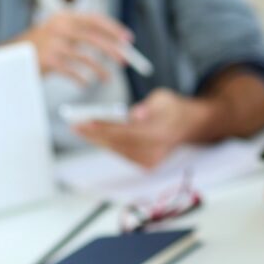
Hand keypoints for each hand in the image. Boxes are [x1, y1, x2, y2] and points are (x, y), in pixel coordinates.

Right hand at [11, 12, 131, 84]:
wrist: (11, 57)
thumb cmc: (42, 46)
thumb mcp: (59, 32)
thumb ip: (81, 33)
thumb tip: (114, 43)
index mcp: (65, 17)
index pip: (95, 19)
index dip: (114, 29)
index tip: (129, 39)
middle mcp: (59, 27)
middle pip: (94, 38)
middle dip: (112, 50)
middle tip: (124, 61)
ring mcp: (53, 43)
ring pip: (85, 57)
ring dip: (100, 69)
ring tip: (107, 79)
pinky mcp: (48, 60)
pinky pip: (72, 71)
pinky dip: (81, 79)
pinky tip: (85, 84)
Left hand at [74, 88, 210, 168]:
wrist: (188, 125)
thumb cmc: (172, 108)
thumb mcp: (163, 98)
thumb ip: (149, 106)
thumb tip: (135, 115)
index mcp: (161, 132)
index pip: (126, 131)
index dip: (104, 128)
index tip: (85, 123)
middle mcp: (156, 150)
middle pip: (118, 143)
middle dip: (94, 134)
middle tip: (74, 124)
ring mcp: (151, 161)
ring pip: (117, 150)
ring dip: (98, 140)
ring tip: (81, 128)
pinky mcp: (147, 165)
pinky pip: (122, 154)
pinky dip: (109, 144)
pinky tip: (96, 136)